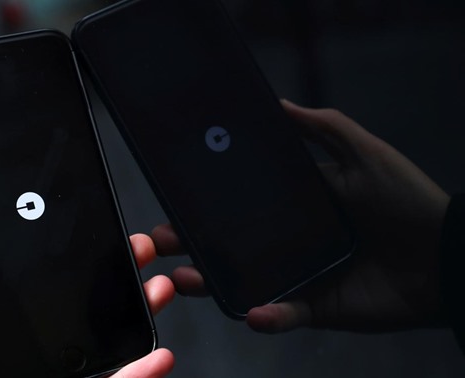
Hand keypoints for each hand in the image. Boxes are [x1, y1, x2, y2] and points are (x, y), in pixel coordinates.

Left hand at [0, 223, 174, 377]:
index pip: (30, 286)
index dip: (61, 261)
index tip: (87, 239)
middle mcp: (22, 353)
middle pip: (77, 309)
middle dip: (111, 278)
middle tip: (134, 254)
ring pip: (103, 343)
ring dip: (136, 313)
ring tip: (155, 289)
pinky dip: (140, 370)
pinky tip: (156, 355)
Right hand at [152, 100, 449, 332]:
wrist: (447, 254)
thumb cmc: (407, 199)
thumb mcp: (363, 152)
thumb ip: (323, 128)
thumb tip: (280, 105)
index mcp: (296, 207)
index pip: (241, 207)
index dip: (207, 207)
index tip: (176, 203)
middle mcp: (290, 241)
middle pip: (232, 246)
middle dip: (193, 247)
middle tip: (162, 243)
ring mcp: (301, 274)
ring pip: (246, 282)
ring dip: (213, 284)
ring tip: (185, 280)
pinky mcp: (318, 306)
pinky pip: (285, 314)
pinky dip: (268, 316)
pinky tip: (253, 311)